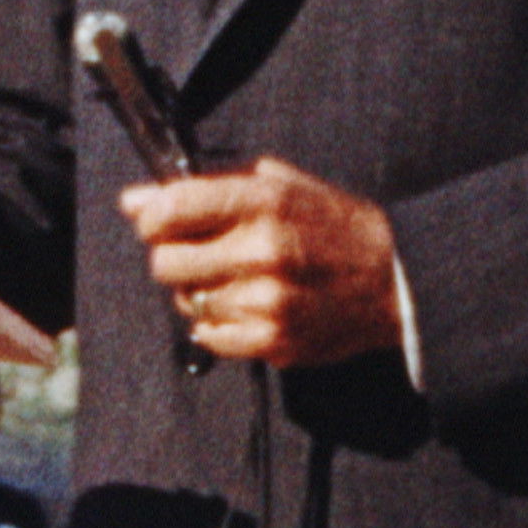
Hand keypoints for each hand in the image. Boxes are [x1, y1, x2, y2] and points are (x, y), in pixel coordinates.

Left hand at [125, 159, 400, 368]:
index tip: (160, 220)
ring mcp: (267, 302)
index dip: (153, 217)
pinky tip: (245, 306)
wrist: (394, 280)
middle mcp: (262, 252)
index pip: (170, 209)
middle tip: (198, 253)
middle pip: (165, 263)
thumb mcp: (279, 185)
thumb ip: (206, 188)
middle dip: (173, 256)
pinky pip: (207, 336)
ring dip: (198, 291)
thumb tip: (134, 201)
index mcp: (263, 202)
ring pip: (186, 302)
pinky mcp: (272, 342)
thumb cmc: (332, 225)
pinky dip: (216, 323)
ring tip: (235, 279)